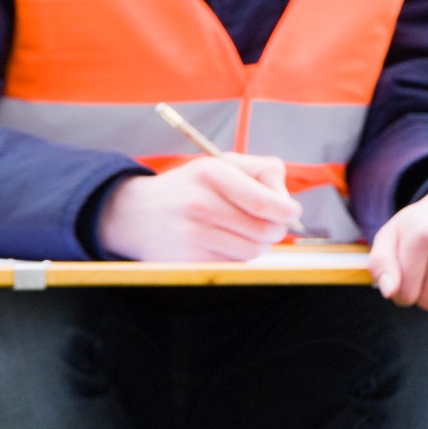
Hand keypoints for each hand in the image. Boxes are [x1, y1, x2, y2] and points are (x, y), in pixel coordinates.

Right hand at [95, 156, 298, 261]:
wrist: (135, 213)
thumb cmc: (189, 187)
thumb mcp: (219, 164)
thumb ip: (261, 170)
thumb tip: (287, 199)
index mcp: (212, 173)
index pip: (266, 202)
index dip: (288, 211)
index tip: (292, 211)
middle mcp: (201, 204)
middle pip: (265, 231)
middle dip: (278, 229)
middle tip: (274, 224)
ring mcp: (193, 235)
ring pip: (253, 251)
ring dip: (260, 244)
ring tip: (247, 231)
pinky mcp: (189, 259)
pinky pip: (234, 264)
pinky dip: (239, 256)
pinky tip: (228, 242)